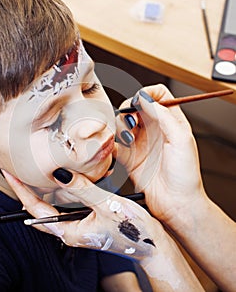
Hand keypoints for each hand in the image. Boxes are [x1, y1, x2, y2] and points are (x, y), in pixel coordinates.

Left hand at [2, 169, 165, 259]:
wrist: (152, 246)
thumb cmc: (133, 230)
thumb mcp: (106, 205)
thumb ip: (82, 189)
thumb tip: (58, 173)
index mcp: (70, 231)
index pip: (36, 210)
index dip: (21, 191)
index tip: (10, 174)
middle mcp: (71, 231)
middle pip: (39, 210)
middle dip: (26, 191)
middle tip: (17, 171)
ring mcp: (78, 227)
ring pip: (52, 208)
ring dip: (40, 192)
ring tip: (31, 174)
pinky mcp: (87, 221)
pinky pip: (65, 207)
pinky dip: (58, 194)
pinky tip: (59, 183)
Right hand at [115, 84, 205, 225]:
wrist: (176, 202)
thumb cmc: (185, 174)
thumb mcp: (181, 139)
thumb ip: (164, 116)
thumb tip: (145, 98)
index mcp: (171, 122)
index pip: (158, 95)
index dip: (147, 93)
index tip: (139, 101)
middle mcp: (154, 130)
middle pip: (135, 108)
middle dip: (129, 111)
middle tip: (132, 123)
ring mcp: (140, 143)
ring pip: (122, 124)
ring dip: (120, 128)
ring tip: (127, 139)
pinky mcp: (129, 157)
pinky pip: (115, 145)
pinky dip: (111, 144)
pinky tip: (116, 148)